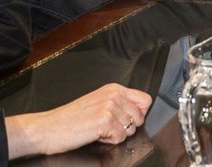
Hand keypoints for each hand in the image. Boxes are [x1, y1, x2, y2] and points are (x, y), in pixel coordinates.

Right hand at [5, 83, 152, 158]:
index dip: (138, 114)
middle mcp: (114, 95)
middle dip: (124, 127)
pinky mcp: (104, 121)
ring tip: (97, 130)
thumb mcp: (98, 102)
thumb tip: (139, 112)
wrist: (47, 128)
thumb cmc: (69, 119)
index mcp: (114, 89)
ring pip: (130, 129)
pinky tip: (94, 135)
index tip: (125, 120)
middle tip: (105, 127)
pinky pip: (119, 138)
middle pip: (139, 118)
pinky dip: (108, 141)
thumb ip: (119, 103)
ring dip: (114, 134)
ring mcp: (109, 107)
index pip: (145, 100)